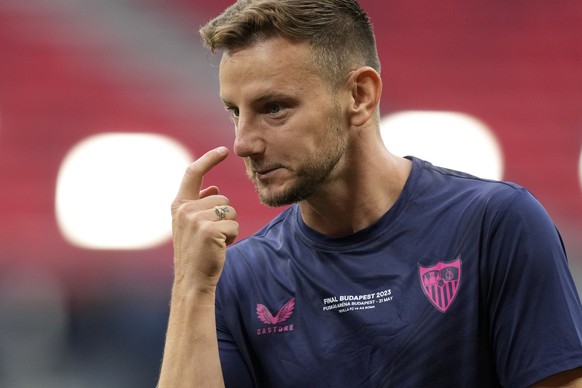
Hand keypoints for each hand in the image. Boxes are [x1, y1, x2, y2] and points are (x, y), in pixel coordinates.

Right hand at [171, 147, 238, 291]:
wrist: (193, 280)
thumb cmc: (196, 252)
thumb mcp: (192, 225)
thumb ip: (200, 205)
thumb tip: (214, 188)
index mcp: (179, 205)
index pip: (193, 173)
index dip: (209, 159)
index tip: (223, 150)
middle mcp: (185, 209)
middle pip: (223, 198)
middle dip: (225, 216)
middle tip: (211, 236)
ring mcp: (196, 219)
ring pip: (231, 210)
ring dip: (229, 227)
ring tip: (214, 242)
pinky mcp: (209, 230)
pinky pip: (234, 224)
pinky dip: (233, 236)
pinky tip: (220, 248)